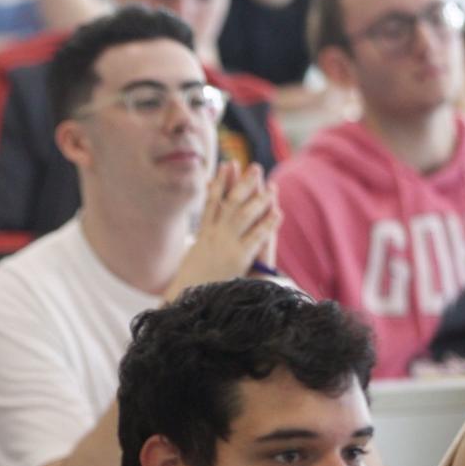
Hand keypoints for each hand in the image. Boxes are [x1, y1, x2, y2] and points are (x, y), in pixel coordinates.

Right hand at [165, 161, 280, 299]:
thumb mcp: (192, 258)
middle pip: (230, 203)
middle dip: (243, 184)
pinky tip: (277, 214)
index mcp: (203, 235)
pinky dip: (267, 225)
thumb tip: (201, 236)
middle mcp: (213, 236)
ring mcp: (225, 245)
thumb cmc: (190, 283)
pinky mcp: (237, 258)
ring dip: (259, 200)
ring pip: (244, 216)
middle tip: (255, 167)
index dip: (220, 182)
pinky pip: (255, 238)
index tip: (227, 165)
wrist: (187, 301)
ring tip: (272, 187)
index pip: (212, 202)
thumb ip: (199, 243)